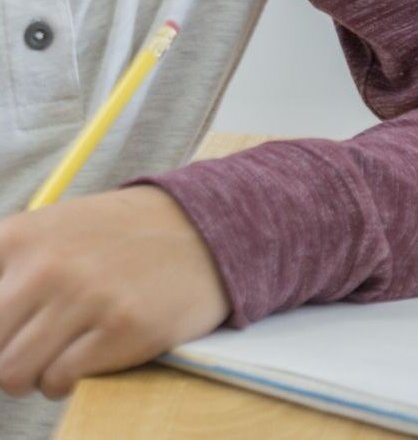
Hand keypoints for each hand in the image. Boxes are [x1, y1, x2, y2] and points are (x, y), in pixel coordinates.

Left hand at [0, 186, 229, 398]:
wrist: (206, 227)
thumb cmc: (118, 237)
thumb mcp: (48, 232)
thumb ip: (4, 271)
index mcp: (17, 238)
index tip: (12, 330)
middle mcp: (47, 266)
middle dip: (5, 356)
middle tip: (30, 350)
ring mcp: (87, 297)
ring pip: (12, 373)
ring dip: (29, 376)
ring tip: (54, 359)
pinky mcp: (124, 329)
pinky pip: (59, 381)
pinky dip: (62, 382)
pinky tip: (82, 361)